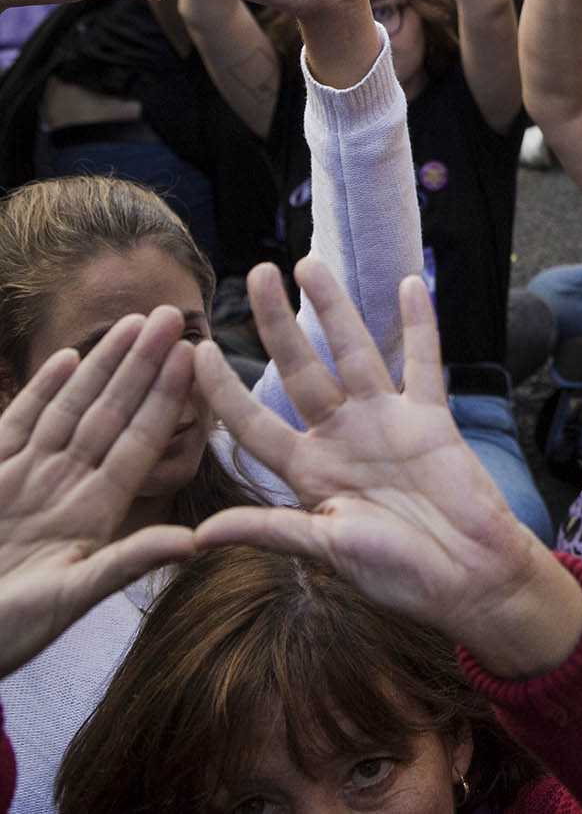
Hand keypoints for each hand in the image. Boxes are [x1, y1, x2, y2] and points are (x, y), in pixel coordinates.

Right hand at [0, 306, 198, 679]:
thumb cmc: (5, 633)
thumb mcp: (67, 600)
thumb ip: (125, 563)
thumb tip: (194, 542)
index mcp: (95, 514)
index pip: (139, 443)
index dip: (165, 400)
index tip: (193, 358)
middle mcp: (67, 487)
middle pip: (112, 414)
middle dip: (142, 366)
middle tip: (174, 316)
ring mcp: (27, 478)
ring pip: (71, 409)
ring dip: (102, 367)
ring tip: (133, 323)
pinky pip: (19, 424)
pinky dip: (42, 391)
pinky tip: (67, 357)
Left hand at [191, 261, 581, 679]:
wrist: (467, 575)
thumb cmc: (396, 572)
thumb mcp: (325, 550)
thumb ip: (270, 529)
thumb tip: (197, 537)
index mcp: (307, 472)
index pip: (252, 422)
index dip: (222, 390)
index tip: (196, 353)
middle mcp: (340, 438)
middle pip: (299, 370)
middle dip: (275, 324)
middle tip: (254, 276)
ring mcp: (385, 423)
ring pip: (353, 353)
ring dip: (335, 309)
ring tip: (310, 265)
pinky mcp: (430, 419)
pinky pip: (422, 362)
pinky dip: (419, 325)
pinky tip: (410, 285)